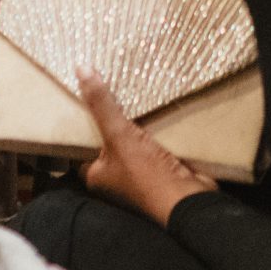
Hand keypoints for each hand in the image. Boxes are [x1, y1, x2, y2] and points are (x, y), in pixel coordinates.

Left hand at [75, 68, 211, 226]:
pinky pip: (152, 143)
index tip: (82, 98)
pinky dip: (154, 128)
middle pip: (108, 140)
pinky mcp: (160, 167)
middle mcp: (114, 176)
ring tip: (128, 92)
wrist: (189, 200)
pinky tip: (155, 107)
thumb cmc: (146, 175)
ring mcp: (139, 172)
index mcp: (96, 175)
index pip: (81, 145)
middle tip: (106, 88)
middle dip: (110, 119)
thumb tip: (81, 69)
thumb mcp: (118, 136)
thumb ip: (101, 106)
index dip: (81, 124)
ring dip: (134, 122)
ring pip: (131, 140)